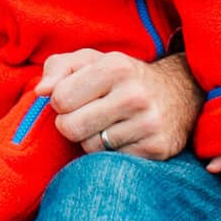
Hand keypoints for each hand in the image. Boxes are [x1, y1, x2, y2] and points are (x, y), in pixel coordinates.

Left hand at [43, 49, 201, 160]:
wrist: (179, 92)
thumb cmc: (122, 76)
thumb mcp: (91, 60)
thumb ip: (58, 68)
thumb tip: (40, 92)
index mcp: (116, 67)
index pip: (60, 99)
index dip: (61, 101)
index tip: (76, 97)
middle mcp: (135, 95)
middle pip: (71, 128)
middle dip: (71, 124)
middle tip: (87, 115)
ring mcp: (149, 124)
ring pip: (90, 147)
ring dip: (92, 139)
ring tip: (109, 123)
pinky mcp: (157, 149)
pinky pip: (112, 160)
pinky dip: (112, 152)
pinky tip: (125, 135)